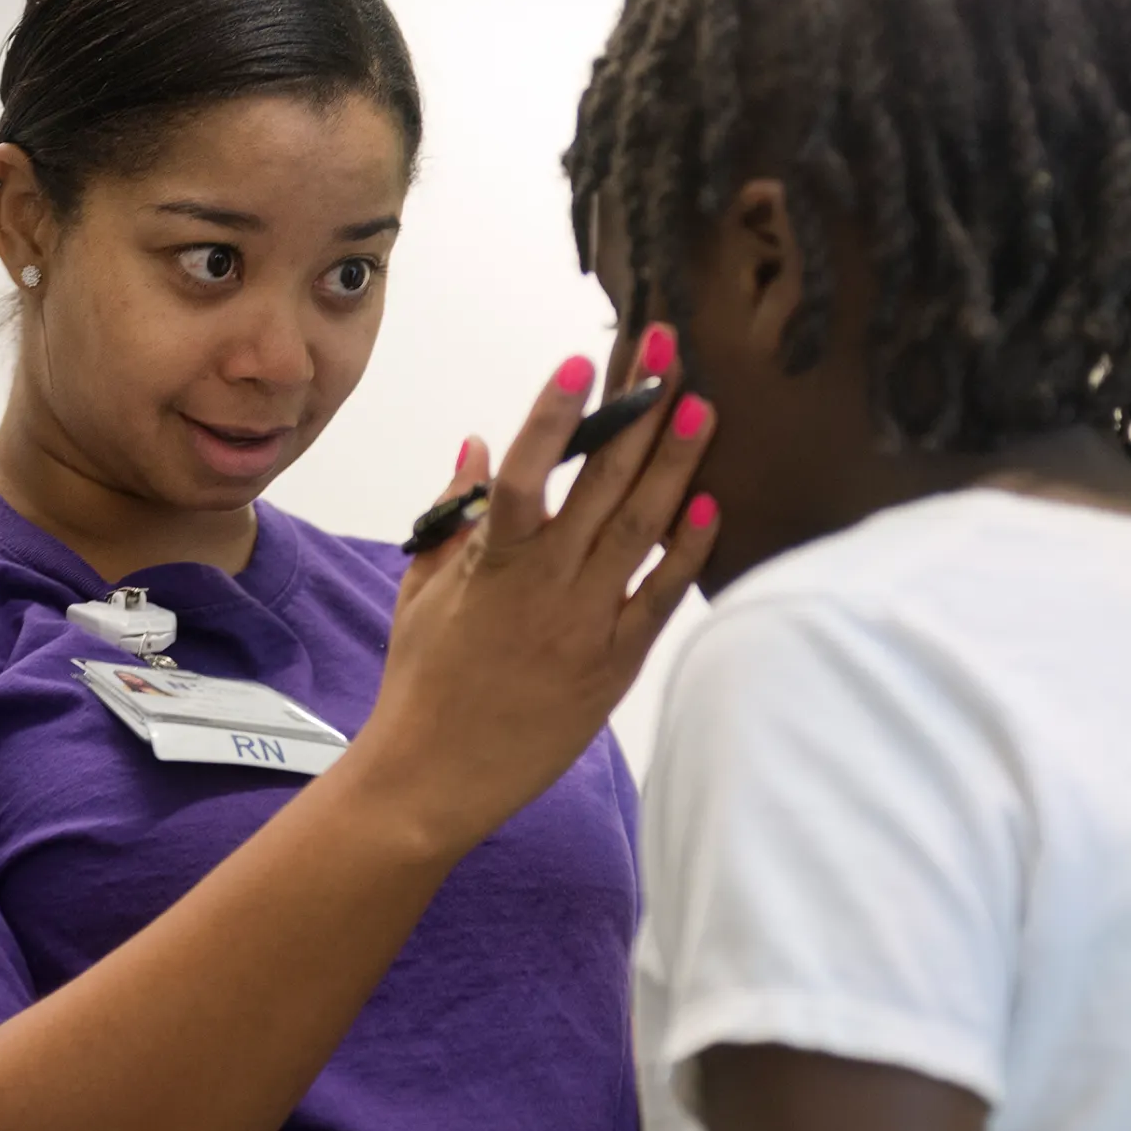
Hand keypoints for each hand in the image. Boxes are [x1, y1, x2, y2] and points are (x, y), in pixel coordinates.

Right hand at [355, 332, 715, 855]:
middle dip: (636, 411)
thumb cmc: (421, 684)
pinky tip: (710, 504)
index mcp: (490, 565)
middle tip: (666, 351)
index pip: (525, 475)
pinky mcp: (614, 665)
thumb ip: (453, 516)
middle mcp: (544, 587)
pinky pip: (660, 599)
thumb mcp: (420, 591)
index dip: (553, 418)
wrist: (435, 779)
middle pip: (601, 484)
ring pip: (641, 529)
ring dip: (675, 465)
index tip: (580, 365)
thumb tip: (476, 446)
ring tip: (702, 406)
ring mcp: (585, 625)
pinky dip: (687, 552)